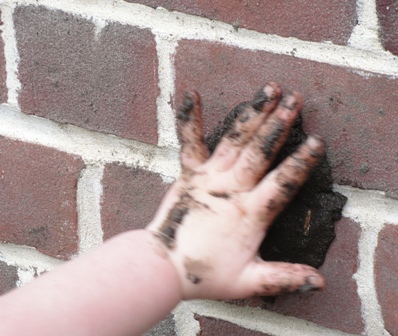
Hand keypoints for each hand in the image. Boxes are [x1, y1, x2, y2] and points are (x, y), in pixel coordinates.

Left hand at [147, 83, 325, 299]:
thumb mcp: (248, 281)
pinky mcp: (188, 174)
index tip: (316, 142)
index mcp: (249, 213)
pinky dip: (189, 118)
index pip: (281, 183)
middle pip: (259, 152)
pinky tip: (192, 92)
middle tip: (295, 100)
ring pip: (234, 141)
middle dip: (279, 125)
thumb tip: (321, 283)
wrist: (162, 266)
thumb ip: (283, 278)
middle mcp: (230, 189)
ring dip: (252, 115)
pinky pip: (189, 142)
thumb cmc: (204, 274)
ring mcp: (207, 177)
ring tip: (268, 90)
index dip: (300, 163)